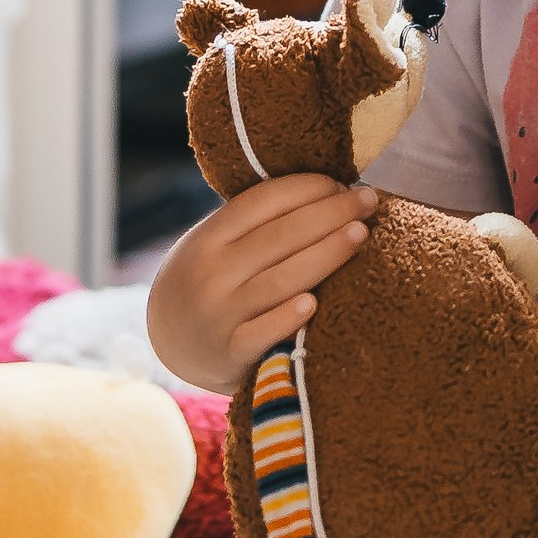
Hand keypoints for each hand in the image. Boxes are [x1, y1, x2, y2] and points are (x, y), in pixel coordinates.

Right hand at [145, 175, 376, 392]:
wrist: (169, 342)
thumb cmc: (213, 279)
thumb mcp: (218, 244)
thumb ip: (259, 223)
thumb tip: (332, 190)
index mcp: (209, 237)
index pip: (263, 201)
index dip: (308, 188)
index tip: (343, 183)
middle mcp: (212, 273)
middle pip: (281, 236)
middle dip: (332, 214)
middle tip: (369, 201)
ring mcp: (220, 315)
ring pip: (281, 280)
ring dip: (327, 254)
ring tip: (361, 234)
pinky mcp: (229, 353)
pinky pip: (262, 334)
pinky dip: (288, 317)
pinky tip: (314, 302)